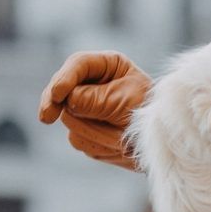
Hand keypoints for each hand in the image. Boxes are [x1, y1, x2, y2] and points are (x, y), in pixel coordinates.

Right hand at [37, 51, 150, 169]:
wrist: (164, 146)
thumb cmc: (150, 114)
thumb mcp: (126, 101)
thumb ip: (95, 99)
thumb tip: (67, 101)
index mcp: (108, 66)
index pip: (78, 65)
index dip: (63, 79)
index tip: (56, 95)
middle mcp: (94, 85)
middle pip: (64, 92)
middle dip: (65, 106)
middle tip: (46, 117)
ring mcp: (87, 109)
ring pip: (69, 119)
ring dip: (93, 131)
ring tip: (119, 134)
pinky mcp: (87, 132)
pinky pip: (79, 139)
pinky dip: (96, 144)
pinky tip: (115, 144)